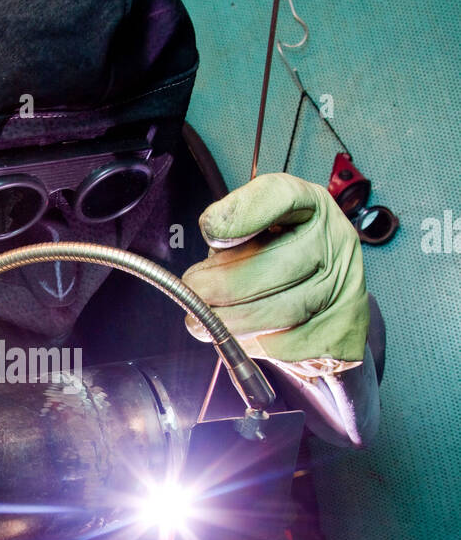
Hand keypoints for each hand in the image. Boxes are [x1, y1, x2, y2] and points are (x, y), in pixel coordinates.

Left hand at [182, 173, 369, 365]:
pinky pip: (289, 343)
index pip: (280, 196)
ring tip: (200, 322)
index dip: (241, 213)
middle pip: (277, 263)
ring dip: (231, 321)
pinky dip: (254, 343)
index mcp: (310, 205)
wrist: (330, 301)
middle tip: (194, 292)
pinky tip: (237, 336)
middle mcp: (335, 241)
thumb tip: (202, 272)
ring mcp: (344, 287)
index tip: (209, 230)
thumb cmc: (282, 258)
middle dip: (224, 283)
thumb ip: (233, 238)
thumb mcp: (258, 232)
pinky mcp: (342, 330)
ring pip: (281, 310)